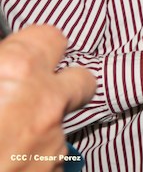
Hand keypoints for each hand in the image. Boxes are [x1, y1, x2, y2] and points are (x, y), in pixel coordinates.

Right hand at [0, 25, 95, 171]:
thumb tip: (3, 61)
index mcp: (19, 69)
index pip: (52, 37)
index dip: (35, 46)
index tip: (20, 55)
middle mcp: (46, 102)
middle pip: (81, 80)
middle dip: (61, 85)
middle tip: (28, 94)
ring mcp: (53, 143)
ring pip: (62, 126)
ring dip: (40, 129)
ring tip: (2, 140)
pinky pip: (50, 161)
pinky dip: (31, 160)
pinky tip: (5, 162)